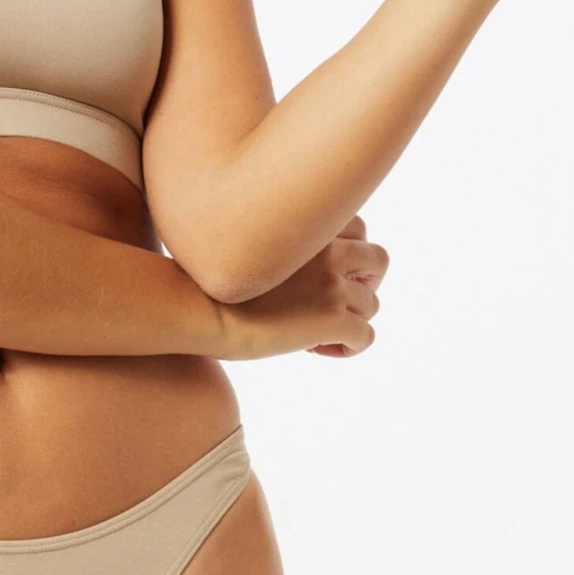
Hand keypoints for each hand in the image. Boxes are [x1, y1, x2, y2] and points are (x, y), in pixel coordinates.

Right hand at [216, 215, 387, 359]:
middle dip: (364, 283)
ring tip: (316, 334)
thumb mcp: (251, 241)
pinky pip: (365, 337)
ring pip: (372, 304)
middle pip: (377, 261)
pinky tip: (318, 350)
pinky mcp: (332, 319)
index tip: (323, 275)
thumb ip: (284, 245)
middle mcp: (328, 250)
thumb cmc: (206, 277)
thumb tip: (296, 270)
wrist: (195, 306)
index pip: (358, 227)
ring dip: (350, 319)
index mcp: (310, 224)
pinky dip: (348, 347)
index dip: (348, 253)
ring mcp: (333, 284)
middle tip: (334, 303)